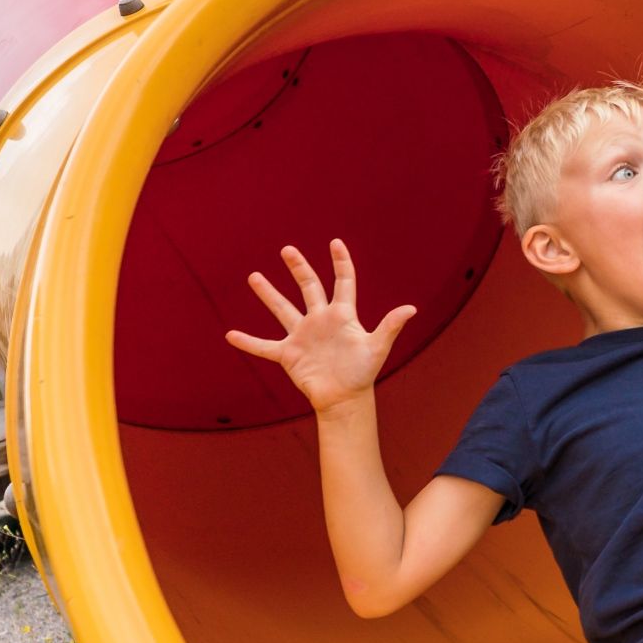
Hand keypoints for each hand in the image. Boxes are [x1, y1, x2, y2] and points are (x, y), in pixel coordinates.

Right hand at [226, 241, 416, 411]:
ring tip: (254, 276)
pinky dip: (248, 342)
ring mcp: (302, 335)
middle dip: (299, 268)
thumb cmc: (363, 372)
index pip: (343, 282)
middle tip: (288, 250)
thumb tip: (411, 309)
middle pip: (308, 287)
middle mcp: (320, 320)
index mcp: (342, 315)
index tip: (335, 242)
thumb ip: (390, 326)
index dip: (341, 262)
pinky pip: (264, 346)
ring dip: (268, 294)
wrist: (345, 399)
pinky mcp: (289, 354)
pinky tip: (230, 335)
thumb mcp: (377, 347)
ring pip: (282, 309)